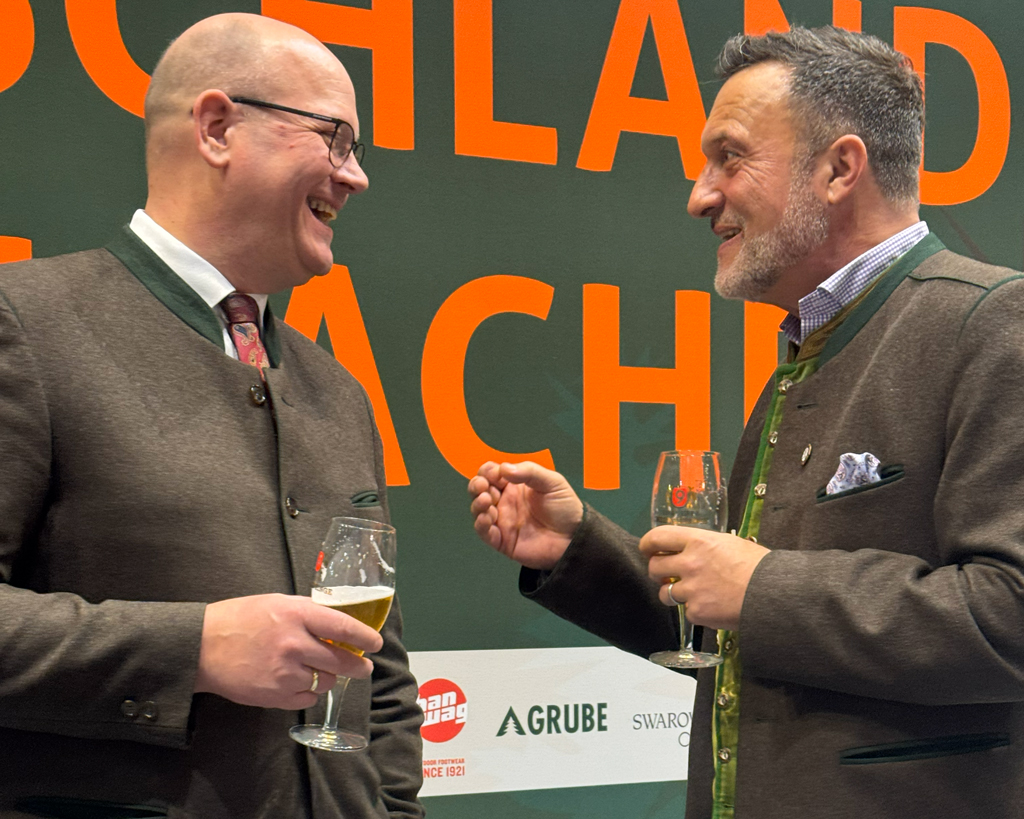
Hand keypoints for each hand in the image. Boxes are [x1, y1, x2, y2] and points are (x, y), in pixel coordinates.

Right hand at [194, 593, 383, 709]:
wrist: (201, 647)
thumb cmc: (240, 619)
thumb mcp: (277, 603)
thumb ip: (308, 612)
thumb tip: (339, 623)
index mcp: (296, 614)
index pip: (342, 627)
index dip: (365, 637)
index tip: (375, 643)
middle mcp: (294, 644)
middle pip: (341, 660)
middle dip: (358, 666)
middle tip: (363, 667)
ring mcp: (284, 673)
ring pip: (325, 681)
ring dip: (326, 677)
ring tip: (313, 668)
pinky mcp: (275, 695)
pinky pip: (307, 698)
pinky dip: (308, 691)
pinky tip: (296, 680)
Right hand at [468, 461, 583, 569]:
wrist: (574, 537)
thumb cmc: (564, 507)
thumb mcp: (552, 482)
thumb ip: (529, 472)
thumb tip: (503, 468)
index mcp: (514, 485)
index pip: (492, 473)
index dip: (488, 471)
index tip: (495, 473)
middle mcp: (505, 501)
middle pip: (480, 490)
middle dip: (476, 485)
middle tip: (483, 485)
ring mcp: (502, 520)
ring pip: (478, 510)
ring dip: (477, 504)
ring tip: (486, 500)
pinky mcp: (502, 540)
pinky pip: (484, 532)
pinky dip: (480, 524)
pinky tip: (486, 517)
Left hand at [639, 527, 768, 630]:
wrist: (774, 595)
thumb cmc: (760, 567)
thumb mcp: (731, 544)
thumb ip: (706, 547)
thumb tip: (695, 551)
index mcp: (698, 541)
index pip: (657, 537)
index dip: (648, 545)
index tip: (648, 550)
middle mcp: (689, 563)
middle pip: (654, 567)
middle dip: (657, 572)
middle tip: (667, 575)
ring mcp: (691, 589)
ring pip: (664, 593)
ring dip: (672, 594)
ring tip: (690, 594)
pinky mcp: (697, 612)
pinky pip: (686, 612)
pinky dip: (696, 611)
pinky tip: (711, 607)